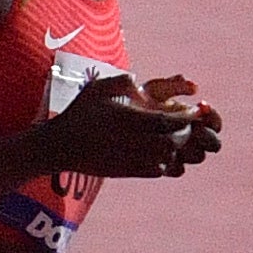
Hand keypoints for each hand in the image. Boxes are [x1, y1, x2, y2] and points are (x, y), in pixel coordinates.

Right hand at [49, 72, 220, 178]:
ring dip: (176, 148)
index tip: (190, 111)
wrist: (61, 146)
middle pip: (172, 142)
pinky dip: (167, 161)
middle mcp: (131, 141)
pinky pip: (159, 170)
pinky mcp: (129, 172)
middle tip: (184, 125)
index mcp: (127, 119)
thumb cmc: (81, 113)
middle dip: (183, 133)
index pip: (166, 121)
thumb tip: (142, 80)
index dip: (184, 117)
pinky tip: (161, 150)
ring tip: (173, 136)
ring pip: (168, 158)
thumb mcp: (98, 89)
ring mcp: (131, 159)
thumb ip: (123, 81)